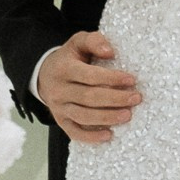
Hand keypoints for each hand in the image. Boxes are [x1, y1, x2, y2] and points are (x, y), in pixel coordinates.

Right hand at [37, 30, 141, 146]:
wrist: (44, 75)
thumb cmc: (69, 58)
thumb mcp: (78, 42)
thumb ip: (94, 41)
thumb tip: (110, 52)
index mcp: (63, 69)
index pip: (89, 76)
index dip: (112, 78)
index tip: (131, 80)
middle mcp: (59, 90)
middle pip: (89, 98)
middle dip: (115, 99)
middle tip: (136, 98)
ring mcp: (58, 107)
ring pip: (83, 116)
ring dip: (107, 117)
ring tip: (128, 115)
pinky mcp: (61, 121)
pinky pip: (75, 132)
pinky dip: (91, 137)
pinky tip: (109, 135)